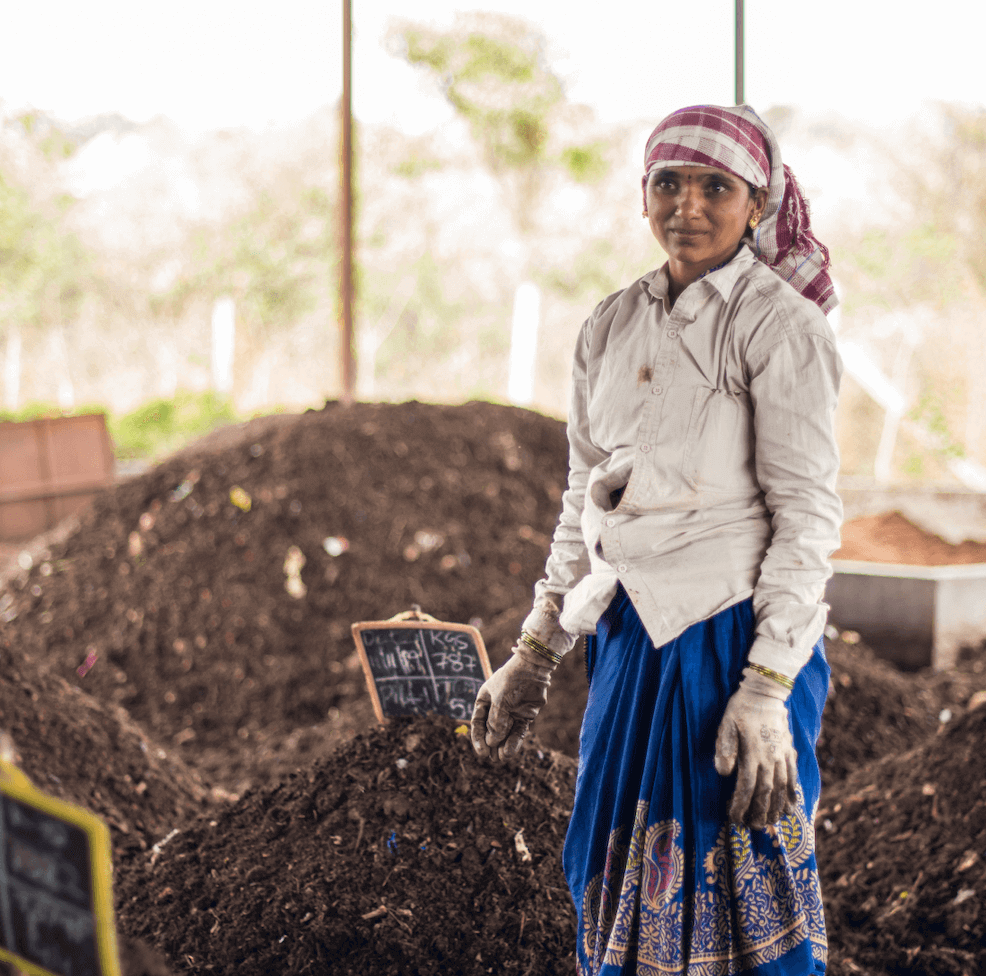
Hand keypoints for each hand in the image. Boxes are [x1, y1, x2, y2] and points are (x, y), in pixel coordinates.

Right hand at [470, 641, 553, 761]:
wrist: (533, 670)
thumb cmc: (511, 682)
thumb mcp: (499, 702)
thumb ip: (496, 723)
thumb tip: (492, 743)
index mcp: (485, 700)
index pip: (478, 722)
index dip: (479, 738)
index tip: (482, 752)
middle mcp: (497, 707)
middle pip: (491, 730)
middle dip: (491, 744)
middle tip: (491, 758)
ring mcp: (511, 712)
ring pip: (505, 733)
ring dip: (502, 745)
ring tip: (501, 758)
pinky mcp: (524, 715)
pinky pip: (518, 731)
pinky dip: (514, 741)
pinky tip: (509, 751)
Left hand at [714, 668, 797, 828]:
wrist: (766, 693)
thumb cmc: (740, 709)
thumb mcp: (726, 724)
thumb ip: (725, 748)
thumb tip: (724, 773)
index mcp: (753, 753)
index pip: (747, 787)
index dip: (740, 805)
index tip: (734, 819)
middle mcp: (771, 758)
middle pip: (767, 793)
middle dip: (759, 813)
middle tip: (753, 827)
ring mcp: (783, 756)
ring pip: (782, 789)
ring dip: (777, 808)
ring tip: (771, 824)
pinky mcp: (789, 752)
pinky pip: (793, 777)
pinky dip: (793, 794)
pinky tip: (792, 807)